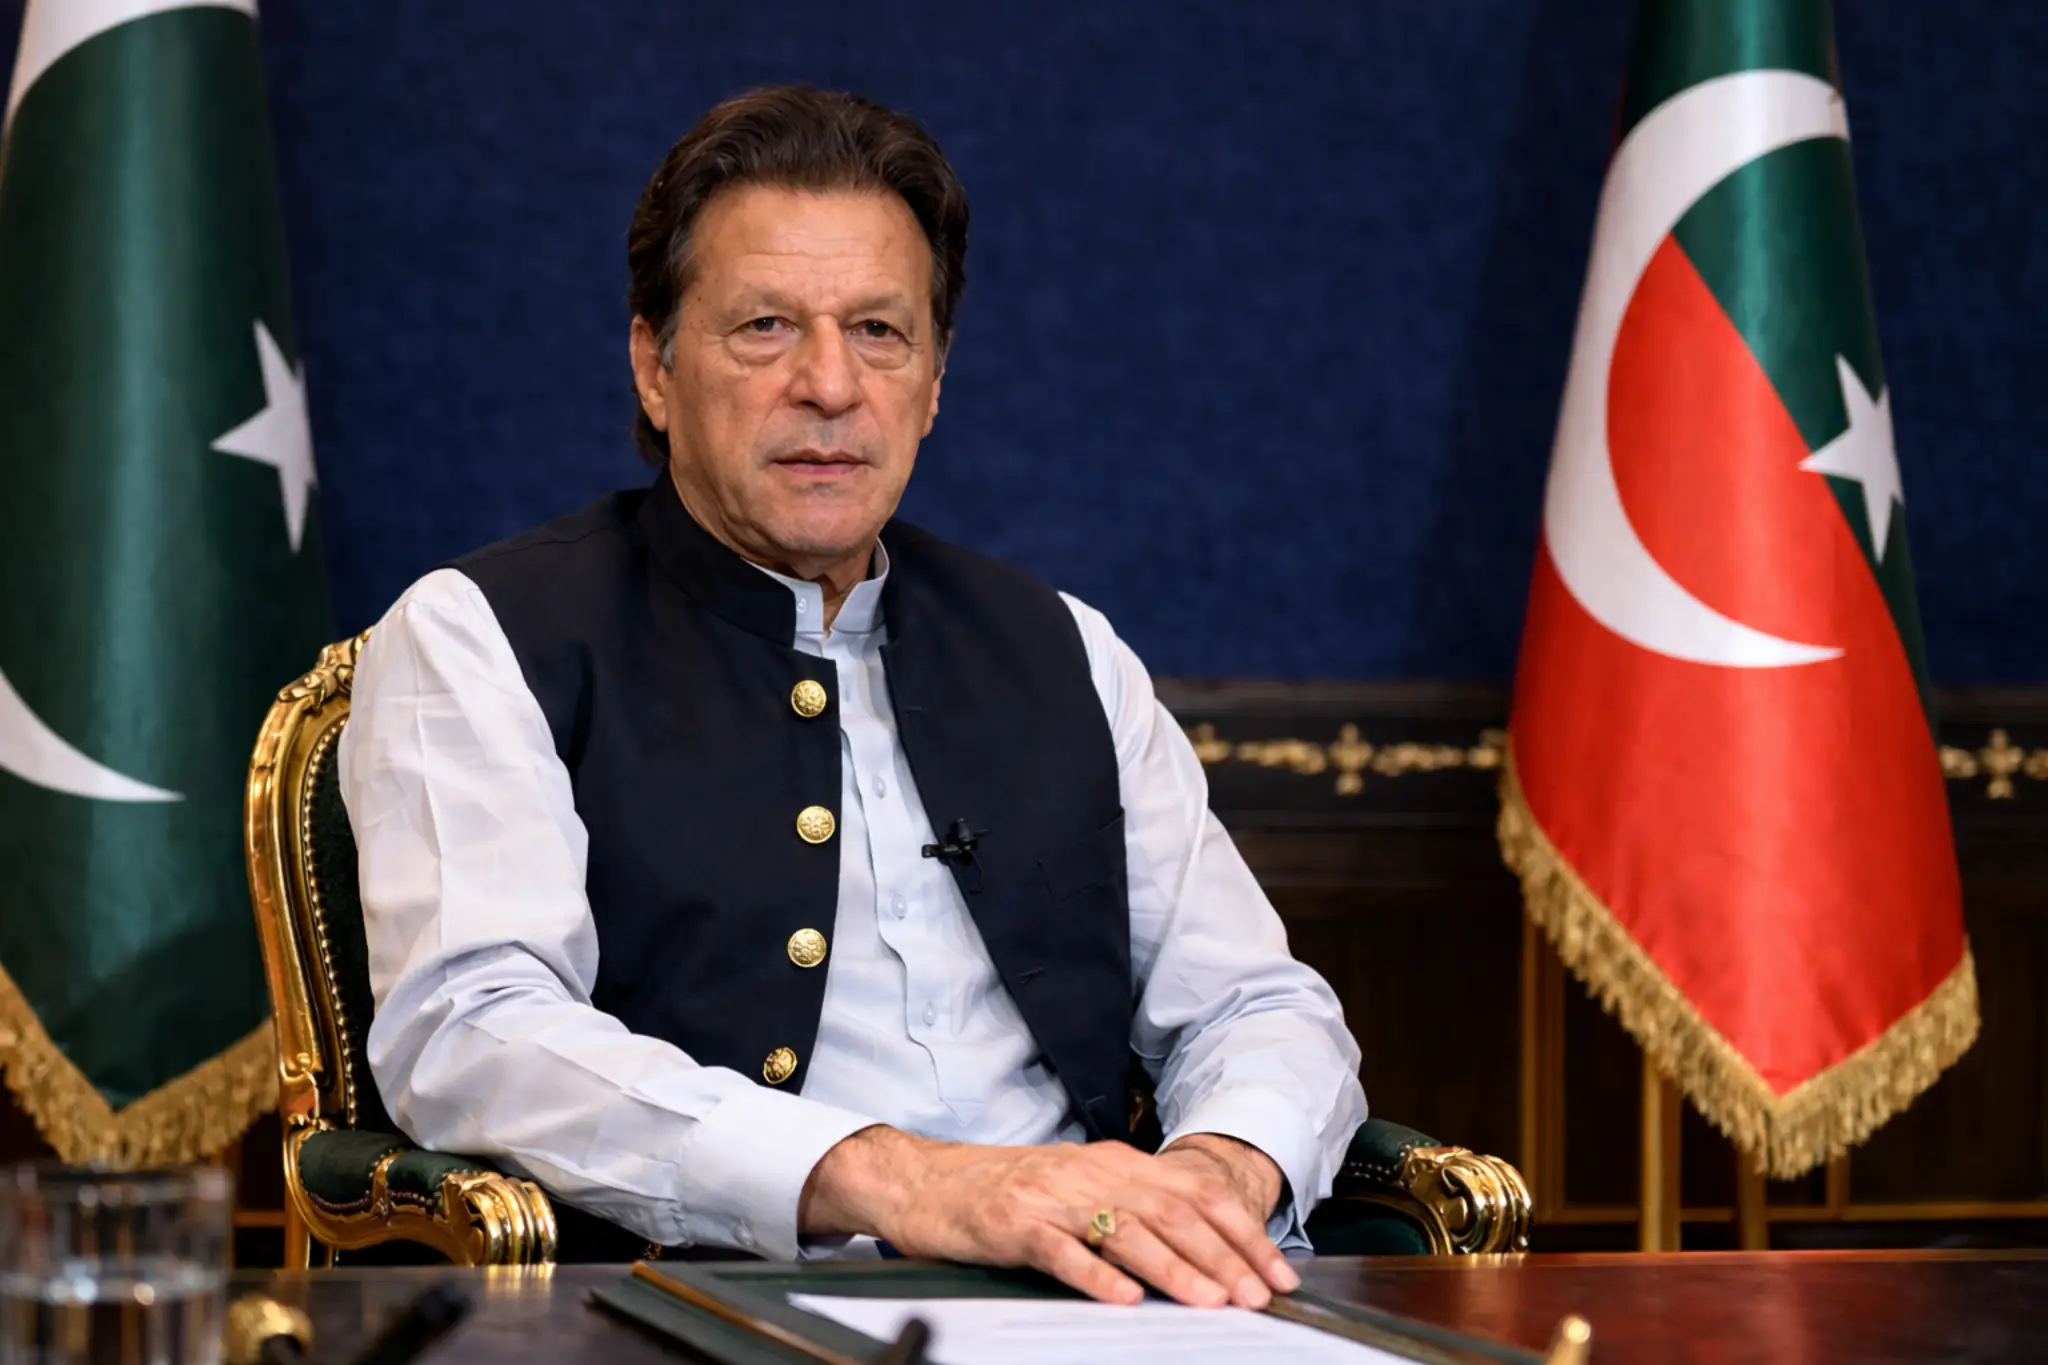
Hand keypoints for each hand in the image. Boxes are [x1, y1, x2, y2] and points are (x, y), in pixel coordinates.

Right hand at [800, 1127, 1300, 1308]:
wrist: (926, 1181)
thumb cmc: (1009, 1192)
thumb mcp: (1082, 1188)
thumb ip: (1137, 1209)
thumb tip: (1207, 1250)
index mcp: (1116, 1162)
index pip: (1197, 1194)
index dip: (1243, 1234)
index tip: (1278, 1275)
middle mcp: (1092, 1173)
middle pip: (1172, 1212)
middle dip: (1223, 1256)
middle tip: (1256, 1296)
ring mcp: (1052, 1198)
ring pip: (1126, 1230)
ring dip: (1175, 1268)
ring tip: (1209, 1300)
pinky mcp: (1014, 1224)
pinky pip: (1062, 1252)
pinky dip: (1096, 1275)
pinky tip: (1124, 1299)